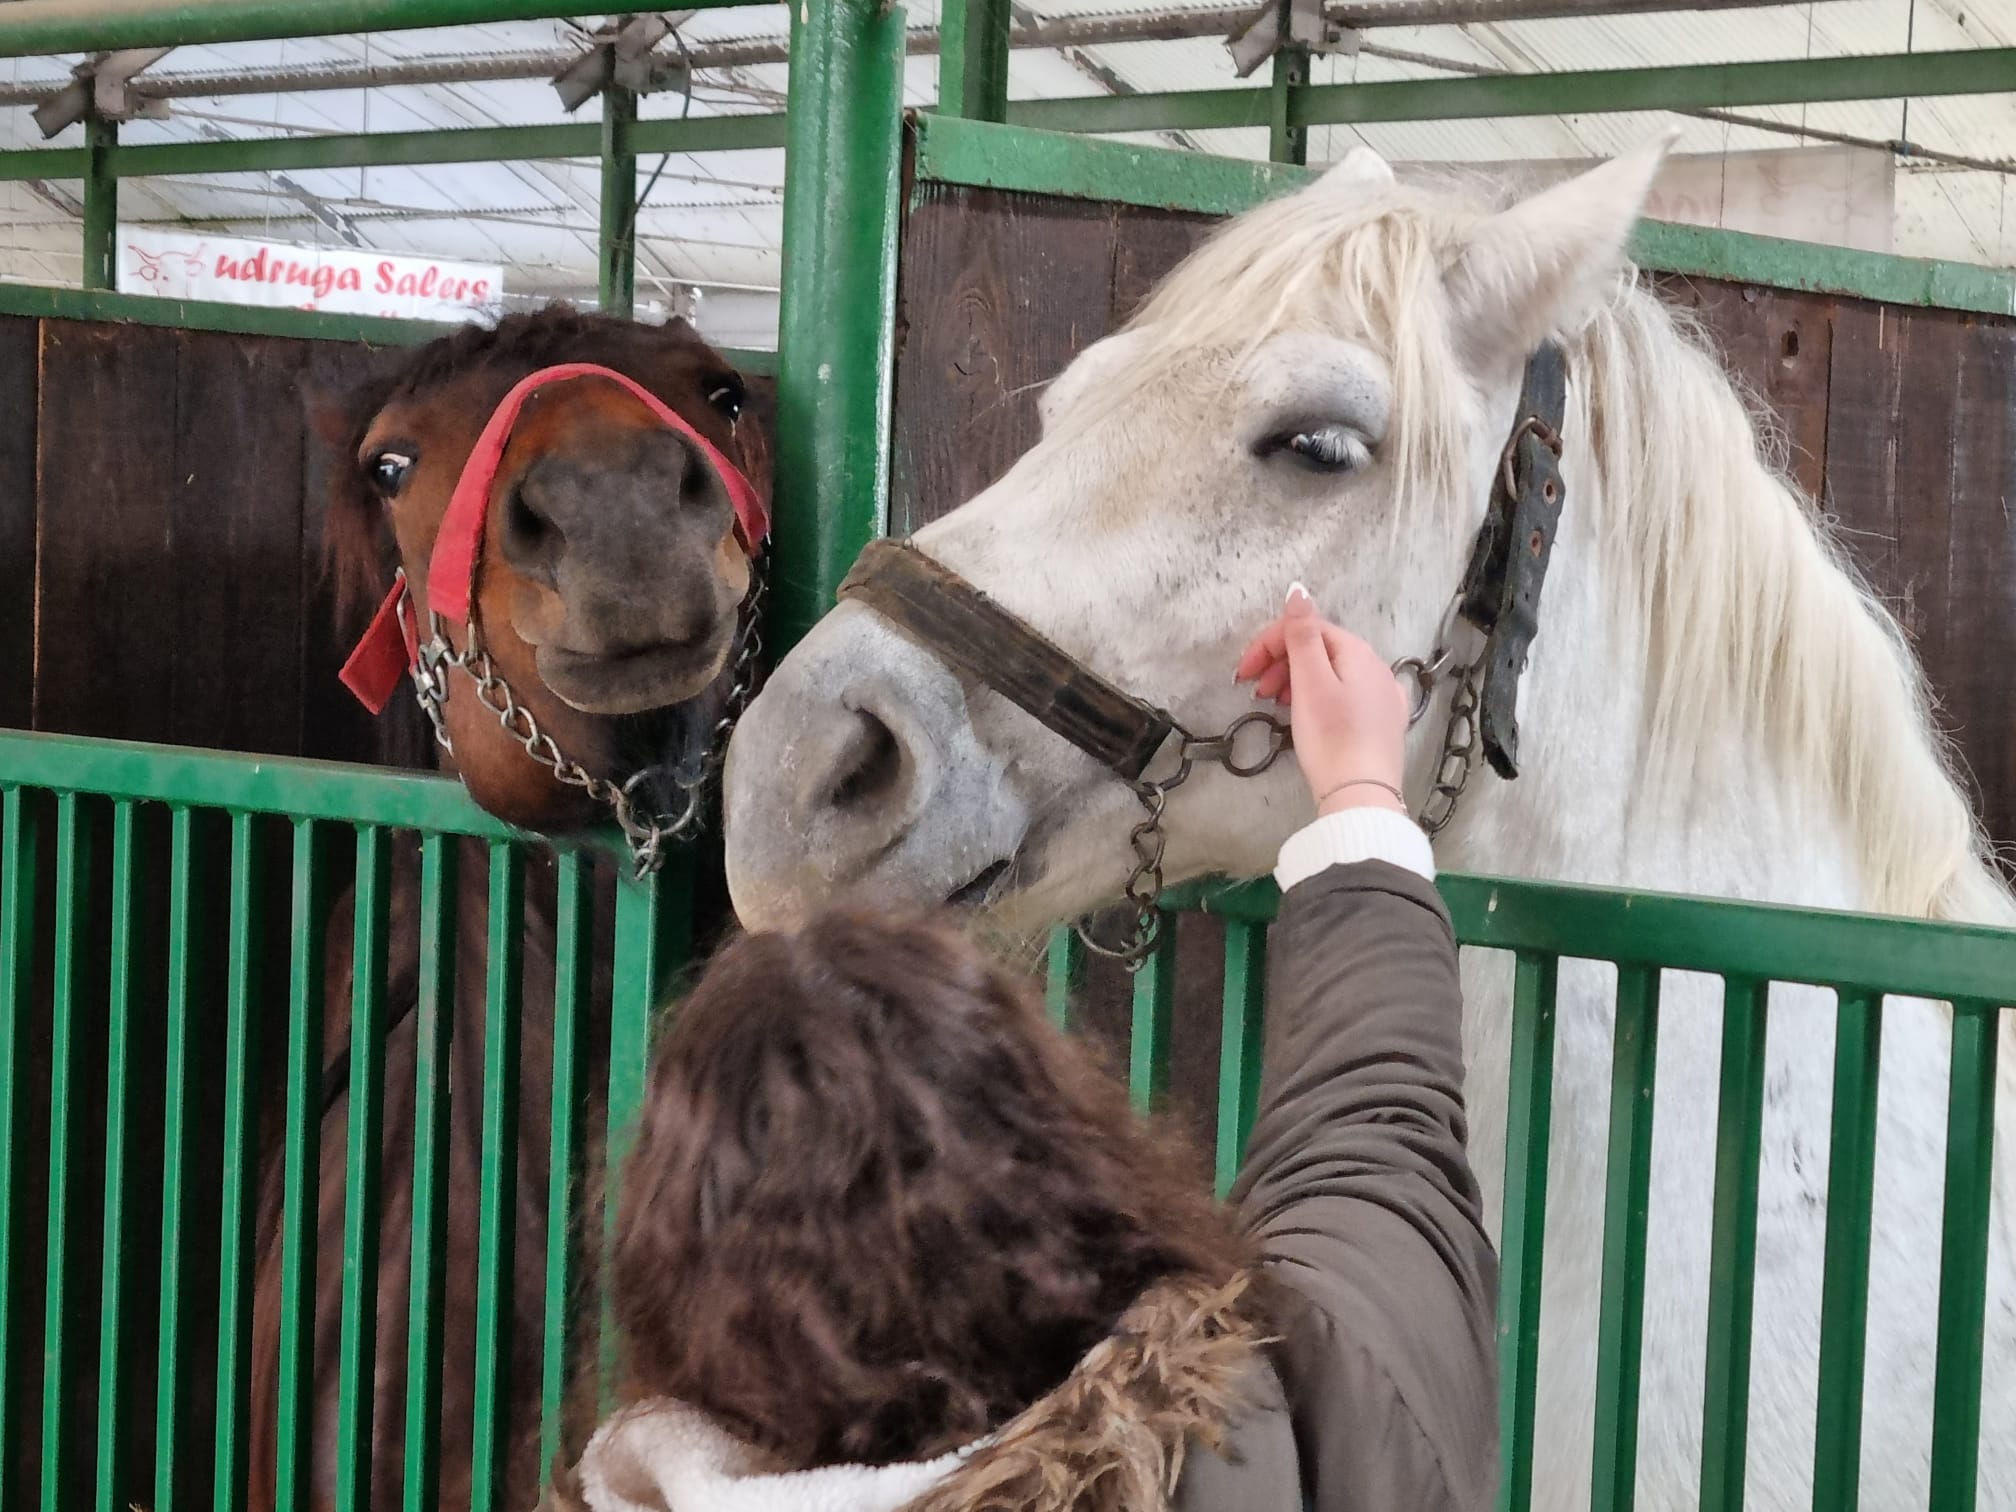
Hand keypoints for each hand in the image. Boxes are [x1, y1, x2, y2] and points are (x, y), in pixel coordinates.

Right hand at [1234, 584, 1410, 816]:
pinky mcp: (1383, 723)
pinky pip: (1347, 696)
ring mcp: (1383, 696)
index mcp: (1358, 652)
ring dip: (1298, 680)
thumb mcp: (1311, 682)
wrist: (1361, 795)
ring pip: (1333, 673)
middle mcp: (1377, 668)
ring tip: (1277, 704)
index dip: (1269, 644)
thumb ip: (1303, 633)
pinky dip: (1321, 698)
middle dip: (1282, 663)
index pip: (1307, 629)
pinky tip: (1310, 715)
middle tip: (1257, 691)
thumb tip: (1298, 591)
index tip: (1243, 673)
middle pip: (1320, 649)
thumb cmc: (1332, 738)